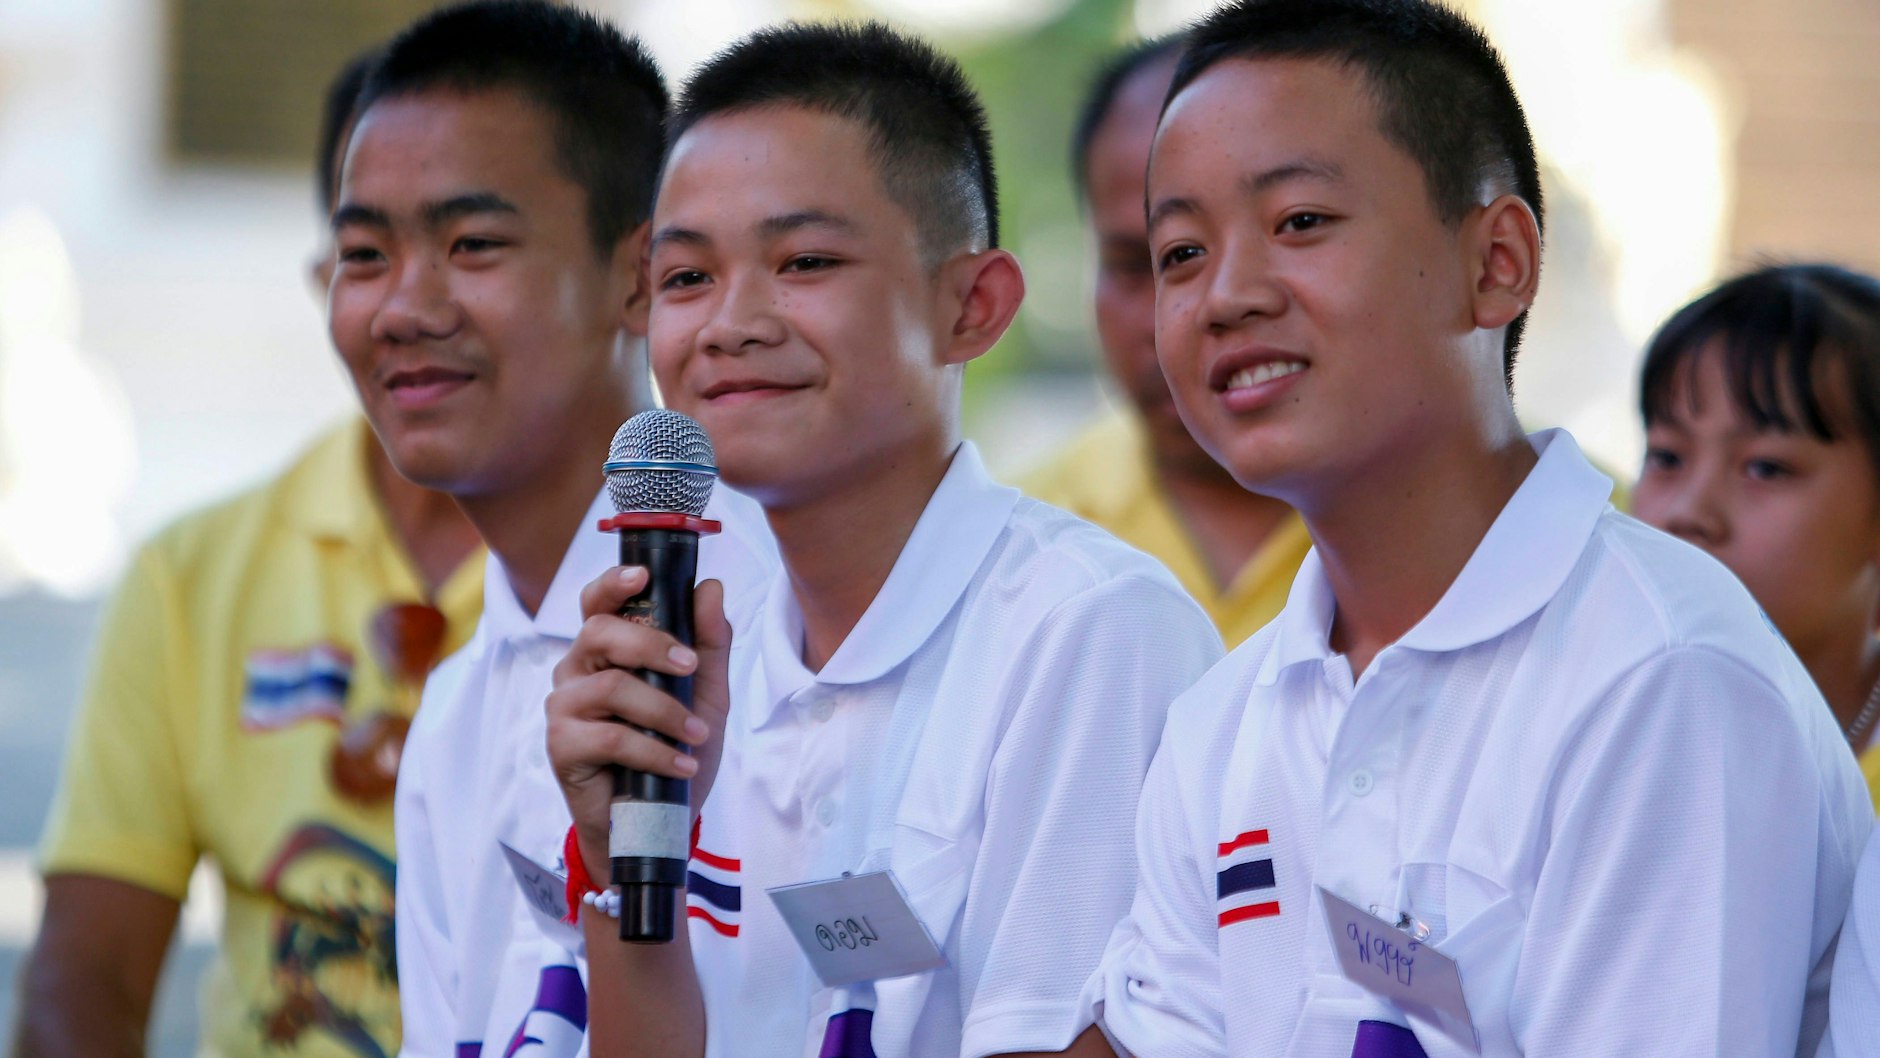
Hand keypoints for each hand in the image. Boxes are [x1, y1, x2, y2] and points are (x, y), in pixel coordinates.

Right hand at [546, 566, 732, 878]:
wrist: (659, 821)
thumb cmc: (674, 749)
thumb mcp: (705, 694)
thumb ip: (708, 643)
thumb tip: (710, 587)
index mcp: (607, 649)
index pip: (598, 602)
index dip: (614, 583)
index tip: (643, 575)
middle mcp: (578, 669)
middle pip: (601, 631)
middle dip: (651, 643)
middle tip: (689, 667)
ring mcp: (565, 706)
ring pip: (611, 686)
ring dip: (664, 710)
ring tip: (699, 735)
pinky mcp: (562, 746)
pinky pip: (610, 736)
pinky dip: (655, 750)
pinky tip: (681, 764)